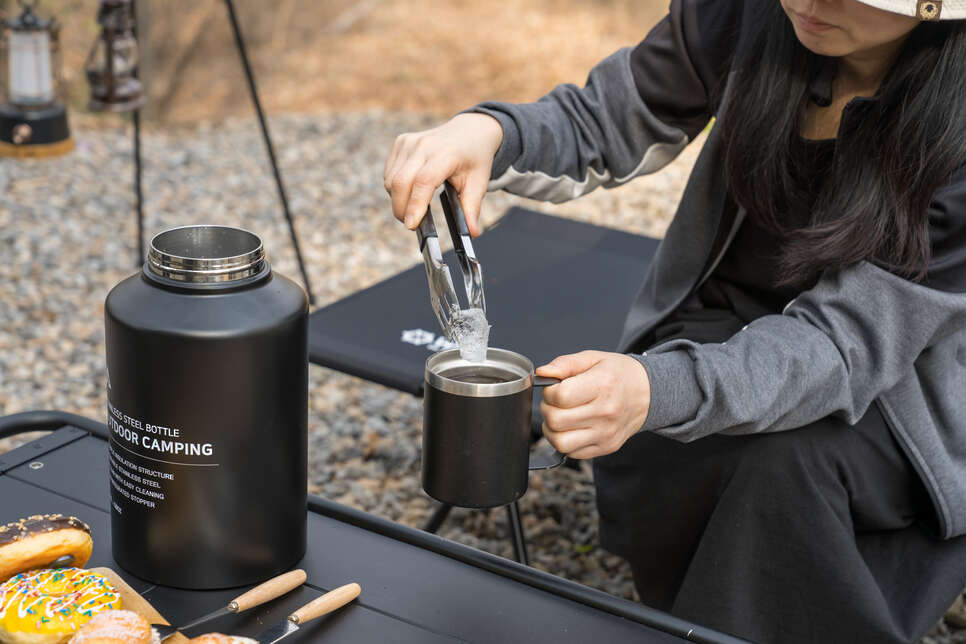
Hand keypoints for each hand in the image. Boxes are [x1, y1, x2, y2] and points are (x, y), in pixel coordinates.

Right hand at [383, 112, 503, 235]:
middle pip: (401, 183)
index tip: (411, 225)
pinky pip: (389, 173)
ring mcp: (410, 142)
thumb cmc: (474, 158)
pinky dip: (396, 188)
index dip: (415, 205)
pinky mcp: (401, 142)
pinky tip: (411, 189)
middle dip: (401, 209)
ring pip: (392, 181)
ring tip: (416, 204)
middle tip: (412, 223)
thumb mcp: (479, 182)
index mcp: (446, 154)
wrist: (469, 131)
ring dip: (399, 200)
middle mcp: (424, 145)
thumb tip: (471, 233)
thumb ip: (472, 208)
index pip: (424, 181)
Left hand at [537, 351, 650, 458]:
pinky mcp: (606, 447)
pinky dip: (565, 441)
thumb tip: (542, 373)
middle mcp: (606, 413)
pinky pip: (571, 453)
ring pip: (560, 442)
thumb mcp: (594, 358)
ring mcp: (606, 434)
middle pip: (556, 420)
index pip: (560, 396)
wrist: (647, 394)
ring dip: (552, 430)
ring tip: (560, 416)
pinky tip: (572, 427)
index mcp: (602, 385)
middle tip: (555, 402)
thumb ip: (565, 363)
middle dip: (547, 409)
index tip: (554, 388)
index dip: (549, 392)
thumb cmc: (618, 374)